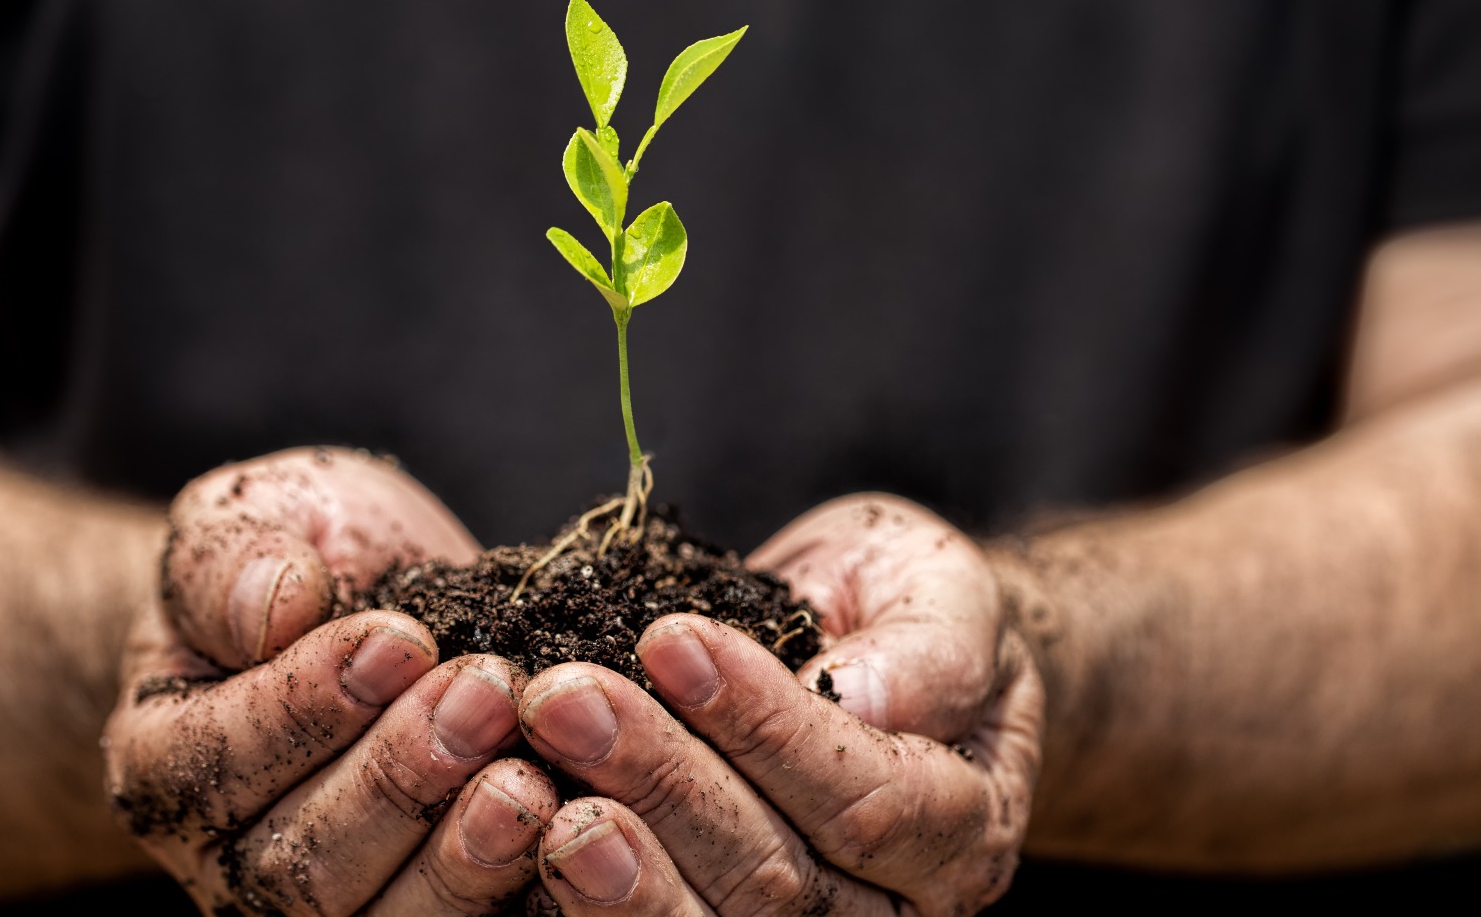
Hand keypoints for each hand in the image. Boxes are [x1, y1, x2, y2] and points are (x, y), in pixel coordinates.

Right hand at [103, 448, 559, 915]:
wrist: (371, 605)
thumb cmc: (301, 558)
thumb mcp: (251, 518)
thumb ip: (232, 561)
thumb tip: (276, 605)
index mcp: (166, 767)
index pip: (220, 763)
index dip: (309, 706)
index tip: (400, 638)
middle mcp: (234, 867)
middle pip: (301, 869)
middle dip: (399, 779)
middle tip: (486, 694)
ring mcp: (337, 911)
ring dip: (462, 856)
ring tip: (528, 778)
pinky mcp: (432, 914)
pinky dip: (525, 893)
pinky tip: (575, 836)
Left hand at [516, 494, 1042, 914]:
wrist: (872, 656)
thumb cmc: (905, 616)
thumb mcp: (944, 594)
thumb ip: (927, 647)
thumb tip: (860, 692)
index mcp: (961, 828)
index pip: (870, 801)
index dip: (767, 727)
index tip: (671, 638)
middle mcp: (888, 913)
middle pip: (775, 881)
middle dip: (662, 784)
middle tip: (563, 699)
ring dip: (613, 868)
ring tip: (537, 790)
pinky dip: (575, 901)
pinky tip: (519, 839)